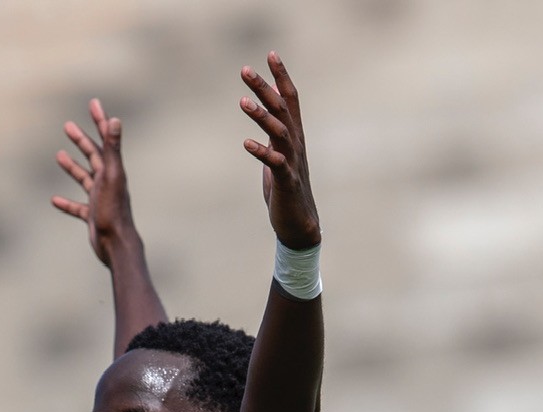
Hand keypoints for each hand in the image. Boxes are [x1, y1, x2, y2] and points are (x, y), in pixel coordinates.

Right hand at [52, 98, 140, 264]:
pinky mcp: (93, 217)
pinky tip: (54, 200)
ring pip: (84, 179)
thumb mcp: (111, 176)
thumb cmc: (114, 211)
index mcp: (112, 171)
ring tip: (58, 155)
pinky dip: (67, 203)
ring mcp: (100, 200)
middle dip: (81, 140)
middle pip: (93, 157)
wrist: (117, 245)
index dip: (100, 120)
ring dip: (72, 167)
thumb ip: (112, 149)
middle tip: (67, 126)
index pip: (105, 140)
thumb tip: (116, 119)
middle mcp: (108, 183)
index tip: (93, 103)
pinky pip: (78, 207)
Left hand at [240, 53, 320, 250]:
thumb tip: (260, 127)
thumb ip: (271, 140)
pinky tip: (246, 144)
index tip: (271, 53)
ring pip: (279, 132)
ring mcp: (292, 162)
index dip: (281, 76)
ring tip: (242, 101)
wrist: (299, 225)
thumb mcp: (277, 158)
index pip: (290, 99)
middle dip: (264, 87)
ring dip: (262, 116)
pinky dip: (262, 152)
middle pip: (282, 109)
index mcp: (293, 136)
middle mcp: (295, 144)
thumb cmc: (286, 191)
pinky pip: (275, 163)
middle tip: (244, 70)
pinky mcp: (287, 182)